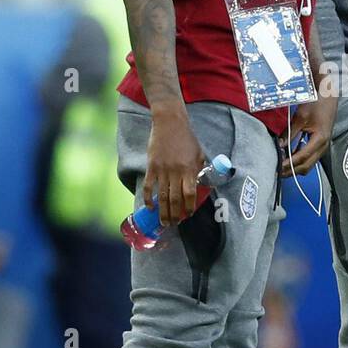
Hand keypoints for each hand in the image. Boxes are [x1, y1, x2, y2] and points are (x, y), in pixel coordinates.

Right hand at [144, 104, 205, 225]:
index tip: (188, 214)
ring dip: (163, 211)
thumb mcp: (199, 153)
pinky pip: (148, 186)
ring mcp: (162, 169)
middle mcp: (176, 171)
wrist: (170, 123)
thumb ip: (199, 170)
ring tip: (164, 222)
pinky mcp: (151, 166)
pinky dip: (148, 198)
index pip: (190, 194)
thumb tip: (199, 185)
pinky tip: (150, 207)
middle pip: (175, 199)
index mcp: (189, 169)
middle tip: (174, 223)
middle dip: (175, 214)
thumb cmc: (187, 138)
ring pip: (162, 196)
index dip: (189, 207)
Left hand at [280, 94, 337, 176]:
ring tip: (281, 166)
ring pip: (308, 164)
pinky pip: (310, 158)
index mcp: (319, 139)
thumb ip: (290, 133)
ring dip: (295, 167)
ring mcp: (323, 146)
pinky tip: (289, 157)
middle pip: (306, 166)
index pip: (301, 157)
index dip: (288, 164)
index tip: (277, 167)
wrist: (328, 95)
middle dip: (290, 171)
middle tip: (277, 171)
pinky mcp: (320, 144)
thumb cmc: (317, 103)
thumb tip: (279, 145)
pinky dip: (299, 160)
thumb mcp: (300, 117)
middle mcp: (323, 146)